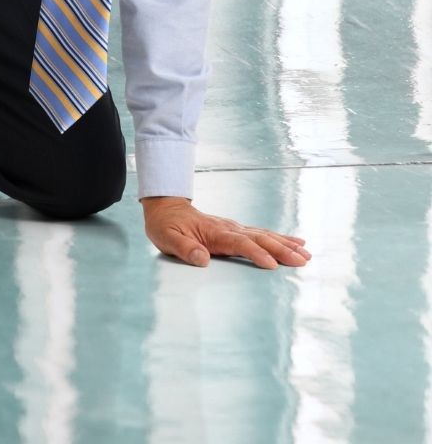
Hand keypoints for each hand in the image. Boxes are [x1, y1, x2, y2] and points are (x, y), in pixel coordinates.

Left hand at [142, 196, 310, 269]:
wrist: (166, 207)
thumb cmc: (166, 225)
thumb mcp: (167, 238)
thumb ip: (184, 249)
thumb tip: (202, 259)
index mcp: (213, 233)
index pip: (238, 243)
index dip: (255, 253)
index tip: (272, 265)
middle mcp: (228, 228)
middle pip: (259, 238)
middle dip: (281, 250)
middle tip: (303, 260)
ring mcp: (234, 227)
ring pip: (264, 235)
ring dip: (285, 244)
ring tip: (306, 254)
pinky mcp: (237, 230)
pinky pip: (262, 234)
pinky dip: (280, 238)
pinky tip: (296, 243)